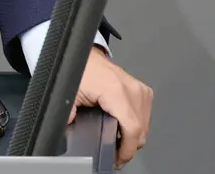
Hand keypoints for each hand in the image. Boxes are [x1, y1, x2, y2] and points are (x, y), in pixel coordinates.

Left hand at [69, 46, 152, 168]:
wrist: (87, 56)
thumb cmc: (80, 70)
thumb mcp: (70, 94)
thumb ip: (69, 114)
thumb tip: (68, 128)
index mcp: (116, 91)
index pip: (133, 128)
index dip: (127, 149)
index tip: (119, 158)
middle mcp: (132, 89)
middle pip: (141, 130)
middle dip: (129, 146)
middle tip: (115, 153)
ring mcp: (140, 89)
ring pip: (145, 124)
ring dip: (134, 136)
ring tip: (118, 140)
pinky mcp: (143, 90)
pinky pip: (145, 115)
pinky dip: (137, 124)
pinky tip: (123, 127)